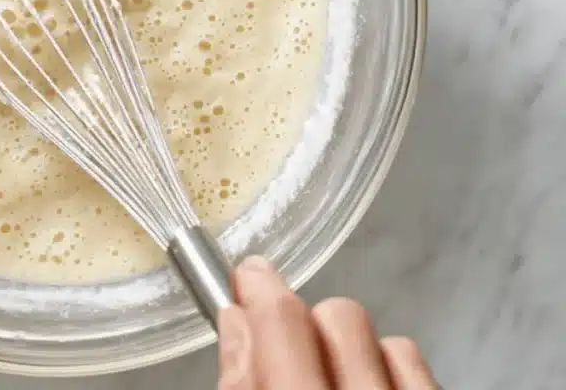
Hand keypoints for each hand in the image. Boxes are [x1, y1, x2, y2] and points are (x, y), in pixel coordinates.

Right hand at [218, 257, 436, 388]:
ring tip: (333, 388)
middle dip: (308, 326)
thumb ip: (242, 385)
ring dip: (355, 354)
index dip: (259, 289)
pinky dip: (392, 374)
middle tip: (286, 352)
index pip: (284, 322)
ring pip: (387, 341)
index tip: (246, 279)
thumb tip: (237, 320)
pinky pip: (421, 368)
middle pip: (340, 317)